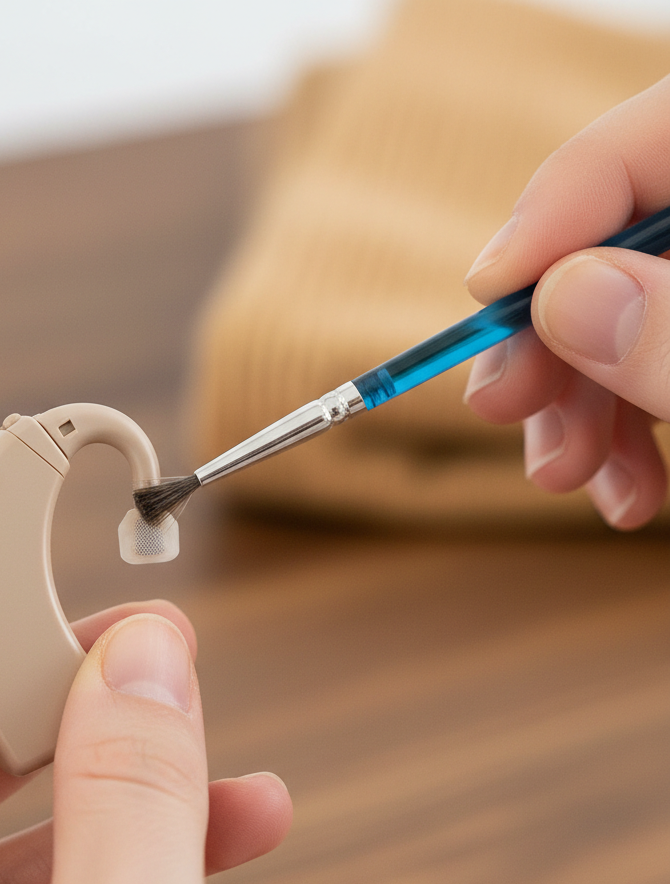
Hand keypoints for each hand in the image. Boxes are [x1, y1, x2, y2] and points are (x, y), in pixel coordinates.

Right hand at [463, 74, 669, 528]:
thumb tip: (565, 299)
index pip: (643, 143)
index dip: (552, 215)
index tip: (482, 297)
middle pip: (615, 244)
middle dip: (549, 339)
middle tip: (499, 408)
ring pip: (626, 318)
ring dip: (575, 406)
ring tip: (561, 476)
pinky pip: (659, 368)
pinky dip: (628, 434)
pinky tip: (622, 489)